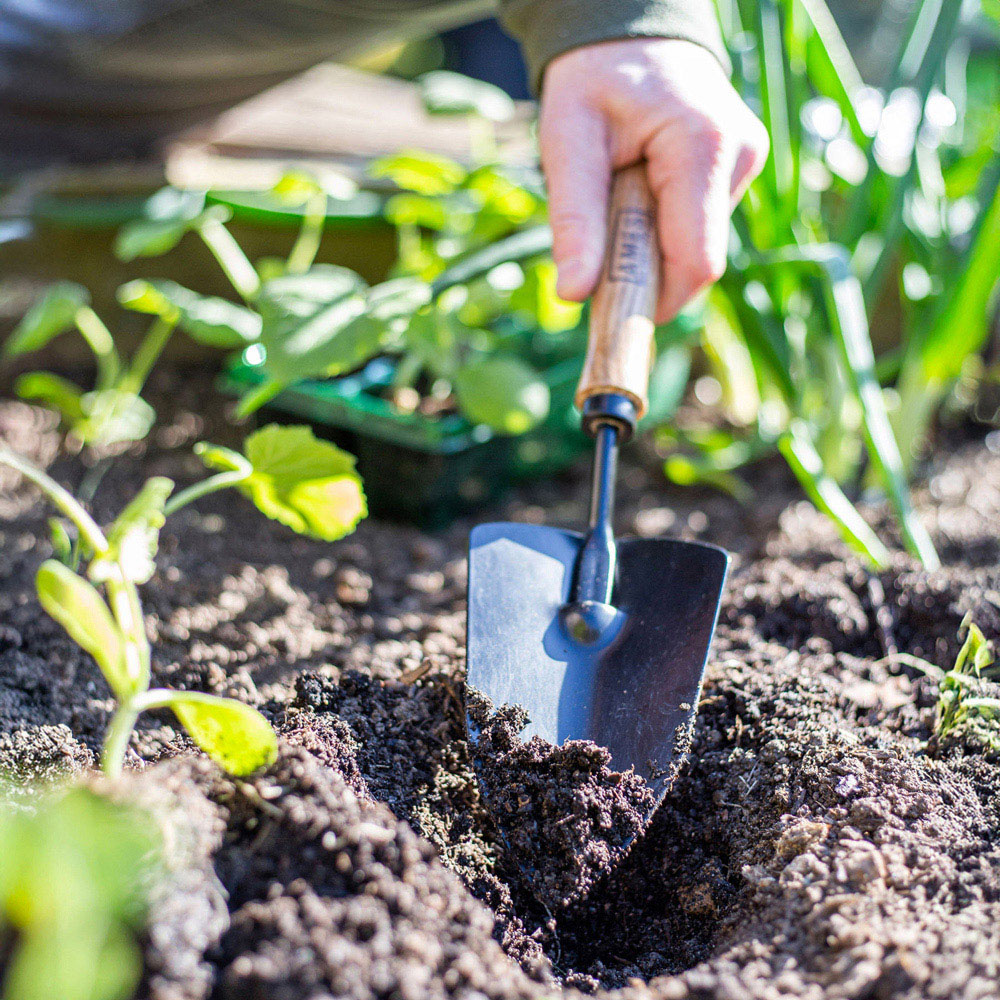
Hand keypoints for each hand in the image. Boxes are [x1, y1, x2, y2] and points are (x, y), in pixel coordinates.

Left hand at [539, 38, 768, 322]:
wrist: (630, 35)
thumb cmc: (593, 82)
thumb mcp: (567, 142)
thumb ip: (574, 221)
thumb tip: (575, 295)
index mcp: (703, 147)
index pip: (696, 263)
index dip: (656, 300)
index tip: (613, 313)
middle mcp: (740, 156)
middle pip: (697, 261)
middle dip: (649, 273)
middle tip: (600, 251)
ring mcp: (746, 163)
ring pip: (697, 246)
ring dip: (653, 247)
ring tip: (620, 199)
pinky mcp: (740, 169)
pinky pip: (700, 226)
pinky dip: (665, 229)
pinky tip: (641, 193)